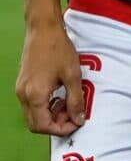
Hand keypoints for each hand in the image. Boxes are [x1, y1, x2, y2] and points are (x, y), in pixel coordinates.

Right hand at [17, 23, 87, 137]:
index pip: (43, 126)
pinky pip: (32, 104)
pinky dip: (46, 106)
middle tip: (73, 114)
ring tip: (68, 103)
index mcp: (35, 95)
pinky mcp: (23, 84)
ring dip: (51, 115)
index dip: (61, 129)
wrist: (43, 31)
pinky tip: (60, 96)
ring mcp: (21, 89)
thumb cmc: (58, 50)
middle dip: (56, 124)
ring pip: (34, 115)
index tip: (77, 122)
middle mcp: (24, 95)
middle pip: (36, 124)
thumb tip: (79, 119)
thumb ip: (76, 100)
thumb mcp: (73, 76)